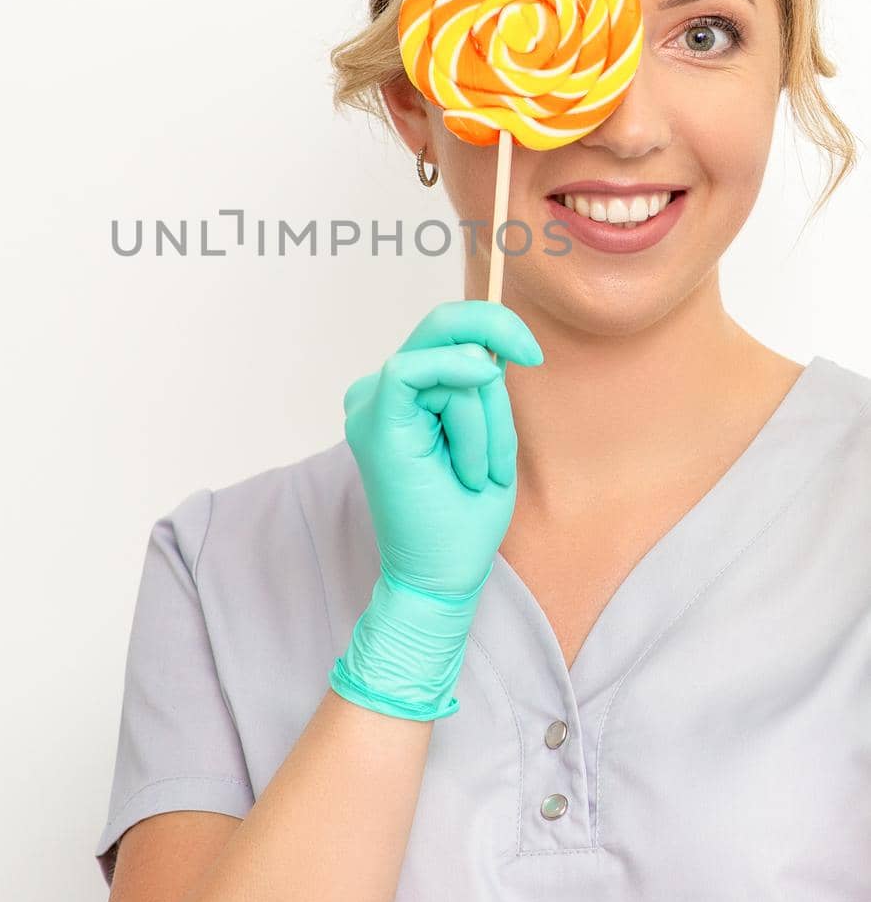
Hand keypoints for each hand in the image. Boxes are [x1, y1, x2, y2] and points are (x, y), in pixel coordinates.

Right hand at [342, 299, 542, 598]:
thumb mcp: (489, 437)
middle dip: (494, 331)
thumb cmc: (464, 518)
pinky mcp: (374, 421)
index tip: (532, 353)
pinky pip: (413, 370)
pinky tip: (476, 398)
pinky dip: (455, 379)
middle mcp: (377, 394)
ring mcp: (370, 405)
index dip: (490, 324)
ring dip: (483, 421)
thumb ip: (482, 388)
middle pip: (439, 327)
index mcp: (402, 398)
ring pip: (449, 365)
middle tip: (531, 355)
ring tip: (475, 474)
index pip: (443, 335)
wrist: (440, 577)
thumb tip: (489, 345)